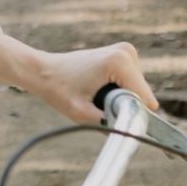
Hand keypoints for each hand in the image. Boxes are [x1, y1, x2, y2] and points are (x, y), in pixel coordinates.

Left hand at [25, 42, 158, 124]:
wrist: (42, 70)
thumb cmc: (58, 90)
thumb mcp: (82, 114)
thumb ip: (109, 124)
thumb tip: (131, 134)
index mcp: (119, 62)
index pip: (143, 99)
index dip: (129, 115)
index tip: (109, 117)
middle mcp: (126, 52)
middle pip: (140, 94)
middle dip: (123, 105)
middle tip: (96, 104)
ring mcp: (126, 51)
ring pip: (136, 89)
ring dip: (120, 98)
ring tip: (95, 95)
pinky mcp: (122, 54)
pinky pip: (130, 82)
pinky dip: (117, 90)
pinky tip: (97, 88)